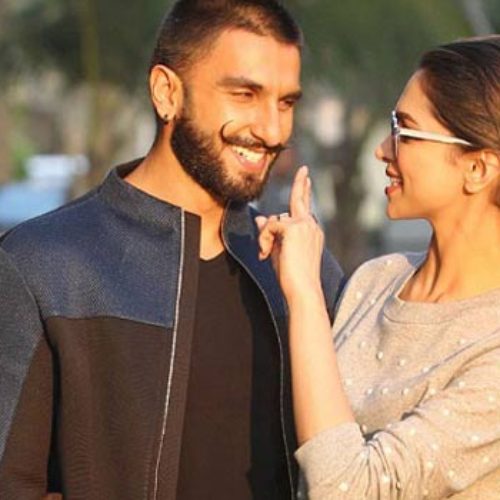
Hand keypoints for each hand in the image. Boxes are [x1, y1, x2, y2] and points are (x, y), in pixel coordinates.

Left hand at [256, 166, 323, 302]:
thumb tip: (261, 218)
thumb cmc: (292, 276)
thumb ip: (271, 234)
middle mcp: (311, 226)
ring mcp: (304, 225)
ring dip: (266, 236)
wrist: (303, 289)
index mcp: (311, 232)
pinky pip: (269, 226)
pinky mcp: (293, 227)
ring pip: (275, 219)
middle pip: (299, 199)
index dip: (305, 192)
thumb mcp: (279, 251)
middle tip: (304, 169)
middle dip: (301, 183)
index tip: (306, 179)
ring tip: (266, 254)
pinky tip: (266, 253)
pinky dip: (264, 239)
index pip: (306, 208)